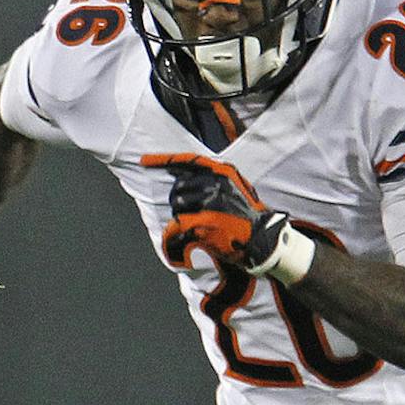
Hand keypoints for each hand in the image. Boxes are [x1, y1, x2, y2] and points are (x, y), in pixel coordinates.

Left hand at [160, 157, 291, 272]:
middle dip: (179, 204)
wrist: (261, 241)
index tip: (142, 160)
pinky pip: (177, 228)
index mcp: (222, 172)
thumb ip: (209, 179)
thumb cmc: (244, 216)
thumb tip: (177, 173)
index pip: (187, 161)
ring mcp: (210, 203)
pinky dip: (176, 239)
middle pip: (177, 190)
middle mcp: (216, 184)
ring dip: (181, 221)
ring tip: (199, 228)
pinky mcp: (204, 223)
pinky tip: (188, 245)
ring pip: (177, 209)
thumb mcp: (233, 188)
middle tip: (194, 216)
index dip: (162, 160)